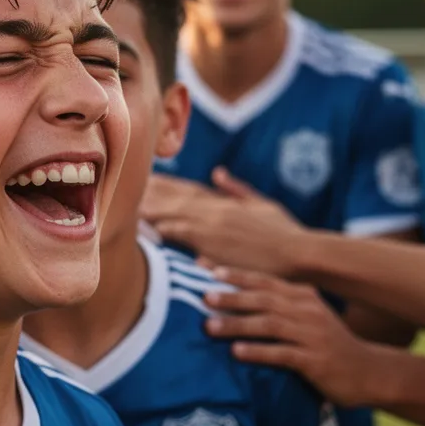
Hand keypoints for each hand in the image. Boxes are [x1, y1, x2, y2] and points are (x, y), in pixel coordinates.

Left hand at [140, 169, 307, 276]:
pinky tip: (147, 228)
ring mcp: (214, 226)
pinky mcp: (214, 245)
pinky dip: (164, 229)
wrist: (299, 253)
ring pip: (174, 213)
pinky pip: (182, 235)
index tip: (146, 178)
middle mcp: (215, 210)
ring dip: (151, 209)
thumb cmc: (284, 232)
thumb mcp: (262, 203)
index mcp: (225, 202)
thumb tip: (218, 172)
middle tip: (125, 184)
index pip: (188, 189)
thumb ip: (236, 189)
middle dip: (151, 192)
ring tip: (128, 204)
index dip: (165, 184)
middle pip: (175, 197)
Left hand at [203, 267, 385, 407]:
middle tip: (203, 296)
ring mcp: (312, 335)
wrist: (369, 371)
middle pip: (263, 299)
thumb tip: (239, 296)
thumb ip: (280, 304)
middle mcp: (306, 310)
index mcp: (303, 295)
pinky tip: (237, 352)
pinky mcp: (315, 360)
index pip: (264, 280)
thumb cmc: (328, 343)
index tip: (205, 268)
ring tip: (209, 326)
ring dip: (237, 324)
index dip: (235, 274)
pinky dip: (258, 351)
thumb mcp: (307, 316)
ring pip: (269, 325)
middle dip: (231, 297)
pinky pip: (282, 353)